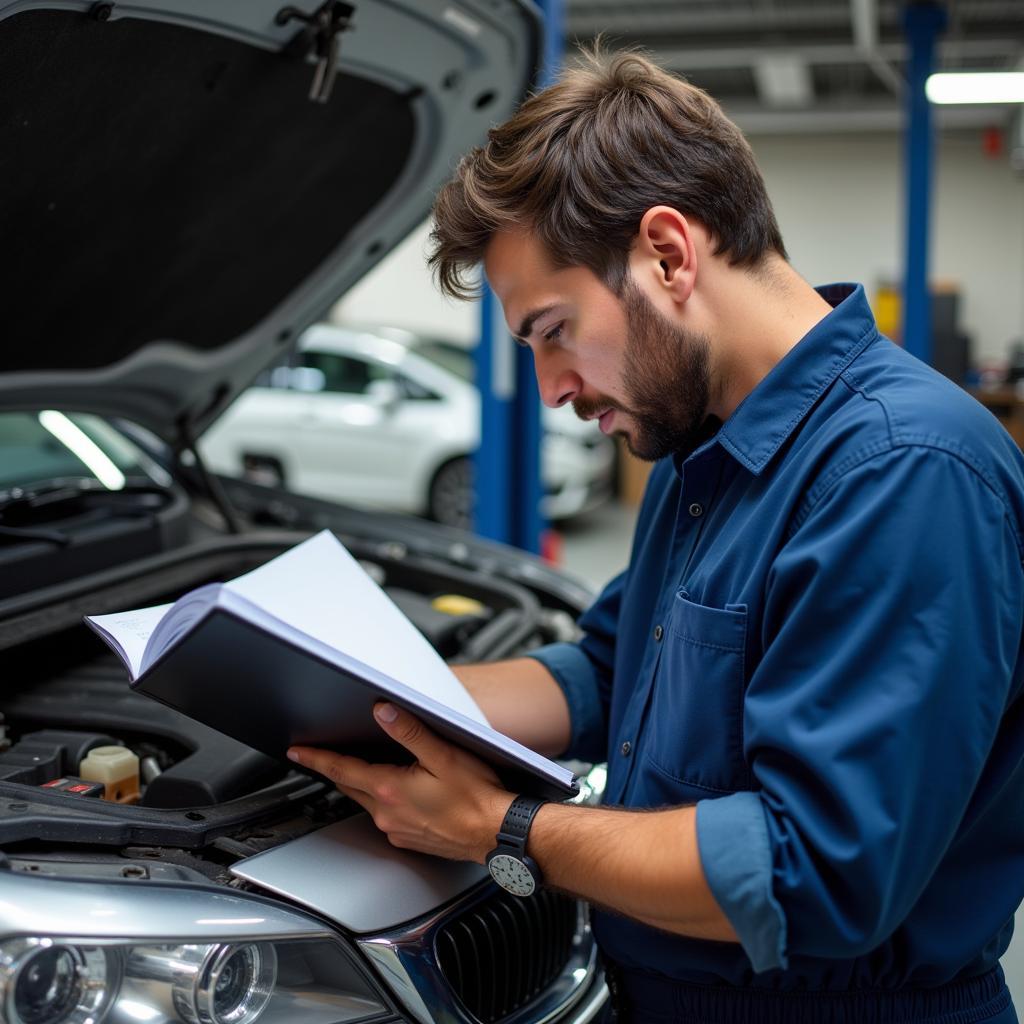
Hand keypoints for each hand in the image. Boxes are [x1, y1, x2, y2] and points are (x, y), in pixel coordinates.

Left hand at [288, 703, 513, 862]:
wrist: (497, 834)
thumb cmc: (478, 797)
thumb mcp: (443, 756)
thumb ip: (410, 732)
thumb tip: (384, 711)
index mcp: (390, 789)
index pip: (341, 770)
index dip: (316, 758)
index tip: (297, 751)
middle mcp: (388, 814)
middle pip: (350, 786)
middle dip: (336, 769)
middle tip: (324, 755)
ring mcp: (397, 830)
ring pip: (367, 802)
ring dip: (361, 785)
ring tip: (363, 768)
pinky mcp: (410, 840)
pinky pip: (386, 817)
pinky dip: (382, 802)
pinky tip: (399, 793)